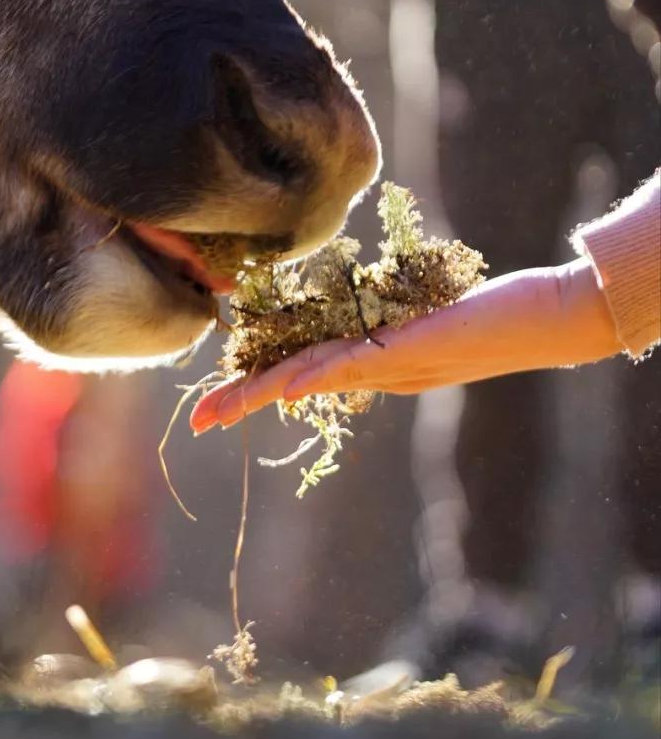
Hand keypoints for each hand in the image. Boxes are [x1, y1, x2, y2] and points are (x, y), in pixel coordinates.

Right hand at [191, 257, 621, 432]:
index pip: (292, 373)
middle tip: (196, 424)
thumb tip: (342, 326)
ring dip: (261, 395)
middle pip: (289, 385)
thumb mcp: (416, 315)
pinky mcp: (411, 349)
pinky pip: (354, 364)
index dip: (248, 388)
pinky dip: (316, 375)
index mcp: (363, 360)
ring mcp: (387, 362)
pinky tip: (285, 388)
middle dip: (239, 402)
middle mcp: (368, 368)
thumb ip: (376, 324)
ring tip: (219, 412)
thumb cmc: (483, 314)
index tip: (210, 402)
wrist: (542, 323)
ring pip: (310, 378)